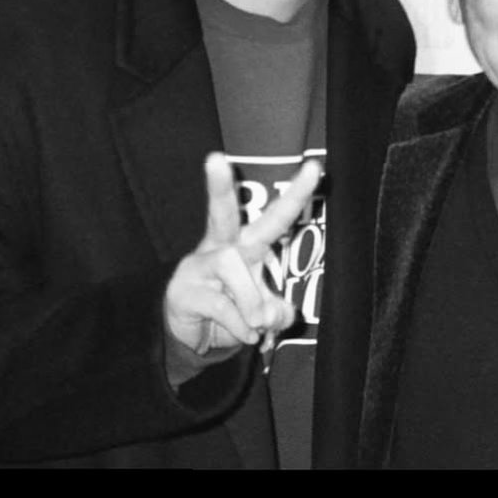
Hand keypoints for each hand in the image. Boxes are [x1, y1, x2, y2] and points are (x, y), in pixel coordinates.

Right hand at [164, 152, 320, 358]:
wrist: (193, 339)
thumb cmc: (234, 312)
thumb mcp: (265, 314)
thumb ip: (277, 312)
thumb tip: (274, 316)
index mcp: (246, 245)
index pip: (273, 216)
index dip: (296, 194)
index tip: (315, 167)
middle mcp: (220, 247)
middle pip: (222, 212)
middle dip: (221, 186)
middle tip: (216, 158)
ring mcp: (198, 267)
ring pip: (232, 265)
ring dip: (251, 299)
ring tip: (257, 324)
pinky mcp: (183, 291)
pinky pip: (220, 303)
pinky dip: (240, 325)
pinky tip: (247, 335)